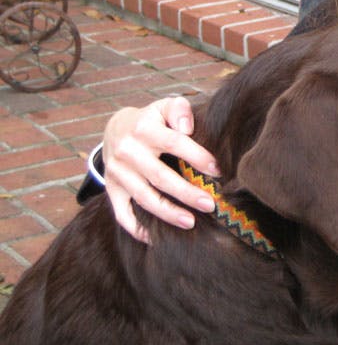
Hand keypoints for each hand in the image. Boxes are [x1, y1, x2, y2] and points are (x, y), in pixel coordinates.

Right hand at [103, 97, 219, 241]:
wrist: (115, 129)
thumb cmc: (152, 120)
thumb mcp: (164, 106)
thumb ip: (179, 110)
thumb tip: (188, 127)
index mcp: (144, 129)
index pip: (175, 144)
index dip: (198, 157)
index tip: (218, 171)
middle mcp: (128, 152)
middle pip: (160, 177)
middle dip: (187, 193)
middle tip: (210, 204)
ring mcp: (117, 173)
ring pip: (144, 198)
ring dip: (167, 213)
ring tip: (190, 222)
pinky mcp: (111, 189)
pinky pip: (121, 214)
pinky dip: (137, 229)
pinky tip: (156, 238)